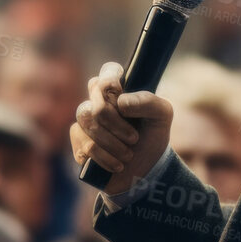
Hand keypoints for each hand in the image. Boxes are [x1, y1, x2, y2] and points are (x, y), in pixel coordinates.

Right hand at [70, 61, 172, 197]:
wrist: (146, 169)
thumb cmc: (152, 136)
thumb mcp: (162, 116)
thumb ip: (149, 102)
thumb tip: (121, 102)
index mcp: (117, 89)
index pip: (107, 71)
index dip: (110, 81)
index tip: (121, 96)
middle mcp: (97, 101)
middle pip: (96, 105)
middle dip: (117, 125)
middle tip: (135, 138)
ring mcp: (85, 122)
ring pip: (89, 125)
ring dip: (113, 144)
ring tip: (128, 155)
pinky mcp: (78, 142)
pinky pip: (87, 146)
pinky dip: (106, 158)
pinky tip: (117, 165)